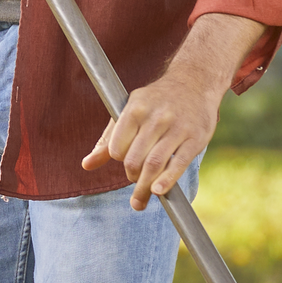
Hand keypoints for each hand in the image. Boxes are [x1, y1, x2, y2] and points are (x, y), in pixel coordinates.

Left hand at [83, 14, 261, 208]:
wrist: (194, 82)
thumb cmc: (156, 101)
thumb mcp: (129, 111)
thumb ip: (108, 139)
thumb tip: (86, 165)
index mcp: (135, 109)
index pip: (117, 148)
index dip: (119, 160)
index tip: (125, 163)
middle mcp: (155, 118)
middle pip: (135, 160)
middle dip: (131, 177)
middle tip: (135, 180)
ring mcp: (177, 128)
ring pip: (155, 164)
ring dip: (144, 187)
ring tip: (140, 200)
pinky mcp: (195, 138)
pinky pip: (179, 164)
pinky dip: (167, 181)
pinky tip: (158, 191)